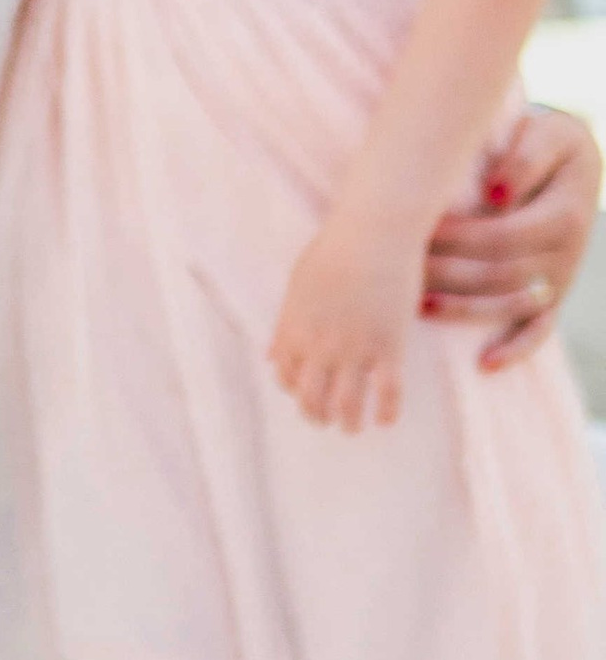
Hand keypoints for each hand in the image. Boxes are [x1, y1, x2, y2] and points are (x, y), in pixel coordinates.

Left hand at [273, 209, 421, 429]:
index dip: (293, 390)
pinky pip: (387, 392)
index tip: (304, 394)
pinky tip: (385, 420)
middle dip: (315, 416)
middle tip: (325, 422)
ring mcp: (355, 348)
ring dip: (348, 422)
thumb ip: (286, 323)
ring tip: (352, 427)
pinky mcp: (389, 346)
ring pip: (347, 405)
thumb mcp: (298, 284)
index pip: (285, 375)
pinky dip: (385, 412)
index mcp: (295, 328)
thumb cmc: (336, 250)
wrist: (373, 232)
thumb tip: (271, 356)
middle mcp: (320, 345)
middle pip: (311, 398)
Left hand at [424, 103, 597, 366]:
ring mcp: (558, 281)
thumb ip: (526, 158)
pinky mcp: (552, 296)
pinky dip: (515, 350)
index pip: (501, 236)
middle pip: (498, 275)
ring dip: (462, 309)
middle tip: (400, 269)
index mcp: (564, 217)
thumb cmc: (547, 140)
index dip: (458, 237)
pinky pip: (539, 332)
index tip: (418, 230)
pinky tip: (484, 364)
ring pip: (508, 306)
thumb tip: (496, 192)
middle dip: (447, 273)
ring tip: (416, 305)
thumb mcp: (548, 133)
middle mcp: (565, 256)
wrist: (571, 158)